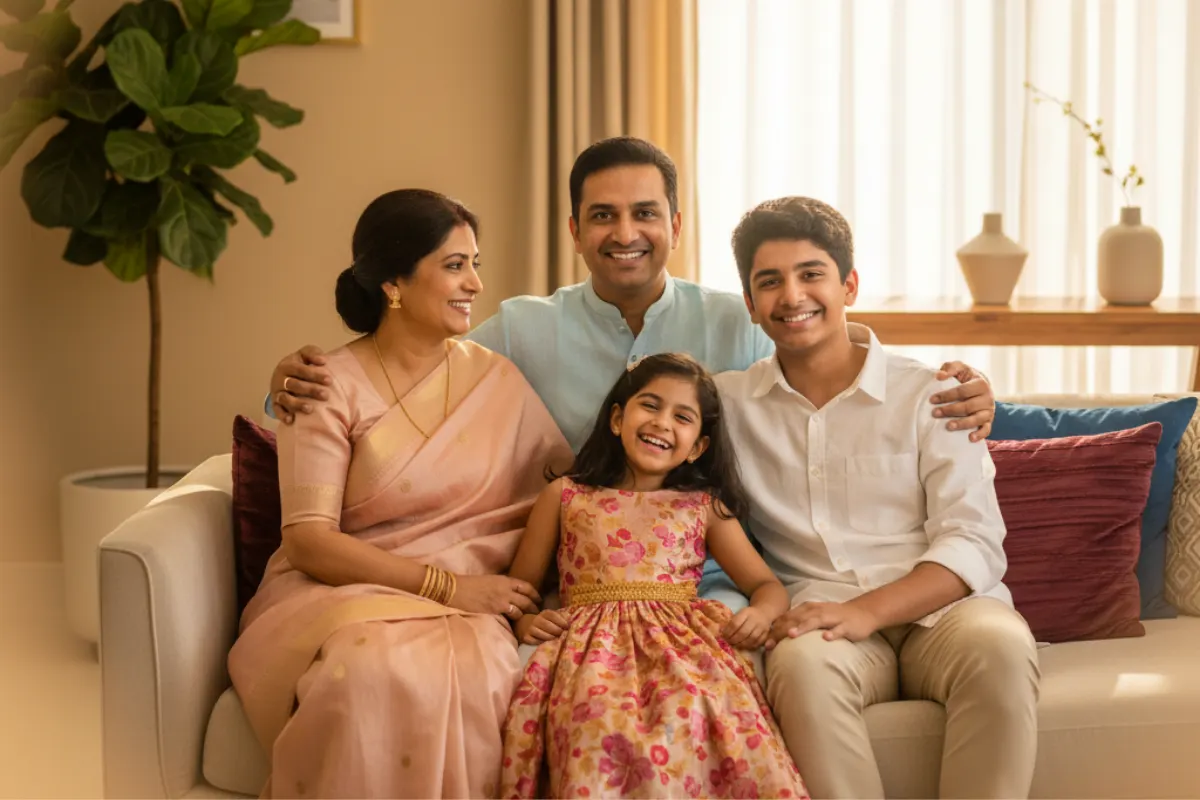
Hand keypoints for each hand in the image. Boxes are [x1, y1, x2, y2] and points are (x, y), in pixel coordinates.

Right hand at [270, 345, 332, 423]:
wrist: (285, 375)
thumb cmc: (300, 364)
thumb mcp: (305, 355)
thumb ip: (313, 353)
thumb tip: (322, 360)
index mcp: (286, 365)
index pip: (300, 370)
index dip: (314, 375)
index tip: (329, 380)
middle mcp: (279, 379)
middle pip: (294, 385)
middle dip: (310, 390)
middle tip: (326, 395)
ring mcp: (277, 392)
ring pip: (285, 399)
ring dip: (297, 404)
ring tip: (311, 409)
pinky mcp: (276, 404)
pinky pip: (277, 411)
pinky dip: (283, 416)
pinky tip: (292, 420)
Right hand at [447, 574, 540, 619]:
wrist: (457, 589)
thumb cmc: (470, 584)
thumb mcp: (489, 580)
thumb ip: (501, 586)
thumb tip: (509, 593)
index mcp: (504, 580)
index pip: (526, 586)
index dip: (534, 594)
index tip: (538, 599)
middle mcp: (506, 589)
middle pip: (527, 598)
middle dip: (534, 607)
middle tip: (537, 613)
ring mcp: (502, 600)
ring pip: (521, 608)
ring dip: (526, 615)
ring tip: (528, 621)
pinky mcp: (495, 609)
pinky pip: (511, 615)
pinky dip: (515, 620)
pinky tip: (516, 624)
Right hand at [515, 609, 570, 644]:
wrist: (524, 625)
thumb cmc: (543, 622)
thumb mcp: (551, 617)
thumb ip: (561, 618)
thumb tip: (572, 622)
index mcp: (544, 613)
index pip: (553, 615)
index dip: (561, 621)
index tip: (568, 627)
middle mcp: (536, 620)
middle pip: (547, 625)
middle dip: (557, 631)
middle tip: (564, 635)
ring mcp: (530, 629)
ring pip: (542, 634)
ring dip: (551, 638)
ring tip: (558, 640)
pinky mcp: (526, 638)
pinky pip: (536, 642)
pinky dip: (543, 643)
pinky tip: (548, 644)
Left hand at [721, 606, 771, 648]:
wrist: (764, 613)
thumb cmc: (748, 615)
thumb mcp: (740, 613)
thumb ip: (733, 622)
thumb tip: (723, 633)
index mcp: (746, 612)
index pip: (735, 623)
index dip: (728, 631)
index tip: (723, 636)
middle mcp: (755, 620)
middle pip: (743, 632)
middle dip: (734, 639)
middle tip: (729, 642)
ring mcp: (762, 627)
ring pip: (751, 639)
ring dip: (741, 644)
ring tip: (735, 645)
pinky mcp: (766, 634)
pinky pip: (758, 643)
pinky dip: (750, 646)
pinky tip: (744, 646)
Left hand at [764, 601, 879, 648]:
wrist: (862, 612)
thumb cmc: (834, 617)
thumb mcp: (814, 616)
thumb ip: (798, 623)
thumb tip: (779, 634)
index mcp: (808, 609)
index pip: (787, 618)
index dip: (775, 630)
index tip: (764, 643)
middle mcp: (818, 611)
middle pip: (797, 620)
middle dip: (782, 631)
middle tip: (769, 644)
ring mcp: (832, 618)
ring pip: (815, 621)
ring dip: (803, 628)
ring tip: (791, 635)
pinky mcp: (846, 625)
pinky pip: (839, 629)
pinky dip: (833, 633)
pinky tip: (826, 638)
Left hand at [932, 361, 995, 441]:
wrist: (981, 387)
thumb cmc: (966, 378)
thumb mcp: (960, 368)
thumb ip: (950, 368)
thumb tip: (939, 375)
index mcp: (981, 384)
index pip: (962, 391)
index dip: (946, 395)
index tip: (932, 400)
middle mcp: (987, 398)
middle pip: (968, 406)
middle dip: (950, 410)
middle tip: (934, 413)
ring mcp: (989, 411)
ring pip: (976, 419)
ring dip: (962, 423)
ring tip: (948, 426)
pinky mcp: (989, 421)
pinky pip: (986, 430)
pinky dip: (980, 435)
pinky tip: (970, 438)